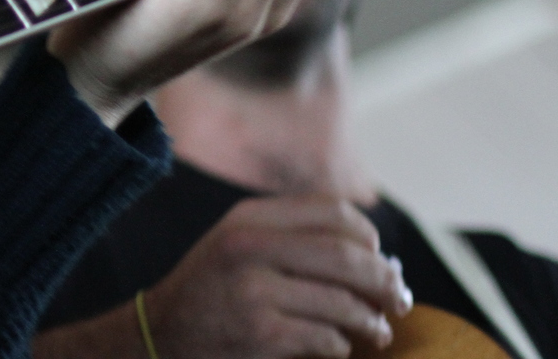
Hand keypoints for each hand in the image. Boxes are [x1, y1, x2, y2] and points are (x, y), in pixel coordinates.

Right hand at [33, 196, 412, 358]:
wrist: (158, 337)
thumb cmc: (211, 292)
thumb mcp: (237, 244)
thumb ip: (292, 237)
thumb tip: (379, 256)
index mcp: (249, 218)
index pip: (333, 213)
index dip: (369, 238)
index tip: (381, 260)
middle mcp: (249, 247)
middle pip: (346, 255)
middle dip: (385, 281)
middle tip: (400, 300)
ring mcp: (253, 291)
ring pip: (343, 301)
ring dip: (371, 321)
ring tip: (377, 330)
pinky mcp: (260, 334)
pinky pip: (327, 338)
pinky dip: (342, 346)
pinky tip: (339, 347)